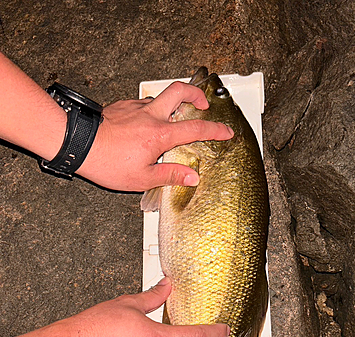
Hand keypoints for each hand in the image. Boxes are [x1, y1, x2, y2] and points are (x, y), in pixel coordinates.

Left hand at [77, 81, 232, 190]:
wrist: (78, 144)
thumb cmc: (107, 163)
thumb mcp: (142, 178)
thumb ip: (170, 176)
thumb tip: (192, 177)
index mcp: (159, 135)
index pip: (196, 130)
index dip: (215, 130)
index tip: (226, 132)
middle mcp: (150, 115)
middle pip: (180, 90)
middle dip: (196, 93)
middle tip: (203, 104)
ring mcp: (135, 108)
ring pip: (160, 98)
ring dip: (171, 105)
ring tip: (172, 120)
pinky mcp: (122, 106)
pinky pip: (142, 104)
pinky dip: (150, 111)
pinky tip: (144, 126)